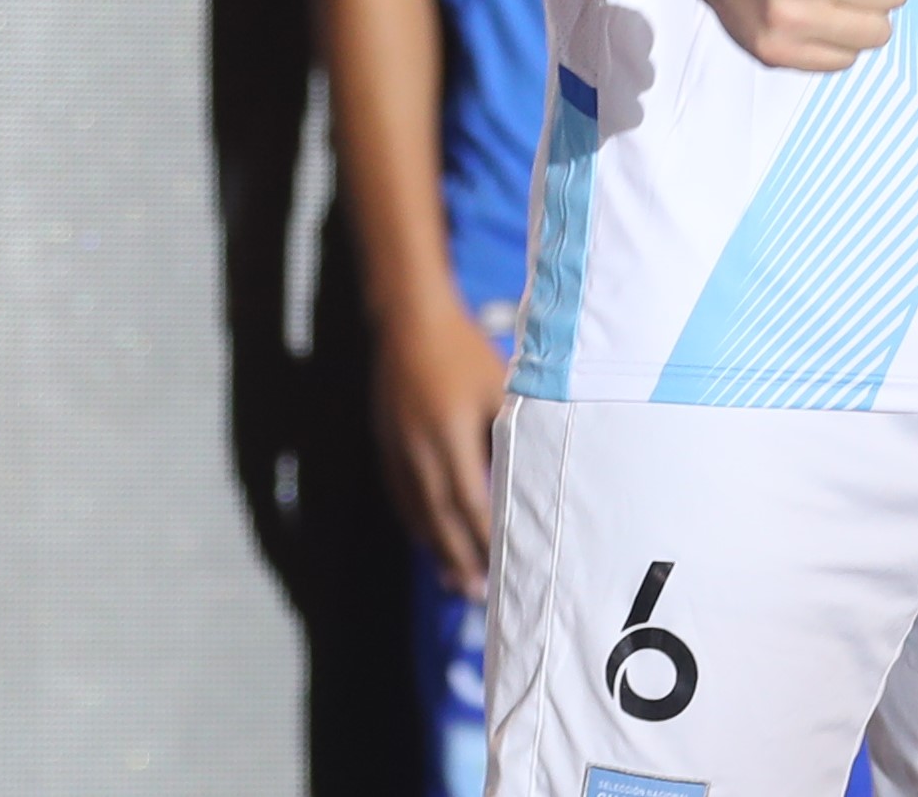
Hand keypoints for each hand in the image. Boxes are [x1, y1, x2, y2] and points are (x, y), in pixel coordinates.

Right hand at [370, 302, 508, 596]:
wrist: (409, 322)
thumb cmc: (464, 351)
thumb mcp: (497, 385)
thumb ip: (512, 427)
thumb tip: (530, 470)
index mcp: (450, 435)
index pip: (472, 500)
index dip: (486, 537)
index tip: (504, 564)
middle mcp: (419, 451)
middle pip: (441, 518)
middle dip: (460, 559)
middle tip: (479, 595)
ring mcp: (398, 451)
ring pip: (418, 513)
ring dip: (438, 551)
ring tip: (456, 582)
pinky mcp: (387, 446)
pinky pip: (402, 497)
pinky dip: (419, 525)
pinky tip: (431, 543)